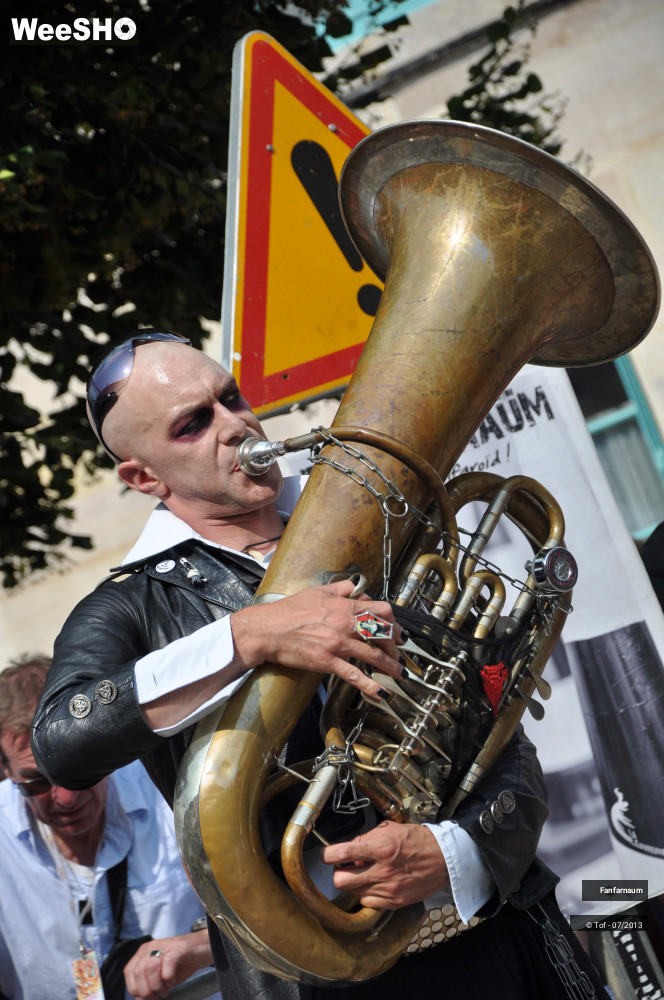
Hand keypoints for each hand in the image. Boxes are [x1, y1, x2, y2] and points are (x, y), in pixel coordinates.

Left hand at [122, 931, 211, 998]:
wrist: (204, 948)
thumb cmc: (182, 964)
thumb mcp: (161, 975)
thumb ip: (148, 983)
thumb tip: (139, 999)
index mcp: (144, 952)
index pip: (129, 972)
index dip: (135, 989)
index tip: (146, 999)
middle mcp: (151, 946)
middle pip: (137, 972)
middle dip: (145, 991)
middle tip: (157, 997)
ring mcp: (164, 945)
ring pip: (149, 968)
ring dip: (156, 986)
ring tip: (165, 990)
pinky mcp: (178, 948)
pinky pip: (167, 963)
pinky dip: (169, 977)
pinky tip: (173, 981)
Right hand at [230, 579, 404, 699]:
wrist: (268, 629)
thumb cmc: (289, 610)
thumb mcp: (317, 591)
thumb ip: (340, 589)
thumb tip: (355, 588)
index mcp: (344, 606)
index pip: (381, 610)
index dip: (394, 622)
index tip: (397, 631)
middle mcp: (344, 624)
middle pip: (383, 633)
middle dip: (395, 645)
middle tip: (398, 653)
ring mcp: (337, 644)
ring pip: (373, 655)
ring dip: (390, 666)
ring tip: (399, 673)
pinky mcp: (327, 662)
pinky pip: (353, 675)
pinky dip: (369, 686)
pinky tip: (380, 693)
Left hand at [321, 821, 449, 908]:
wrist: (444, 859)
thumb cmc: (417, 840)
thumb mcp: (390, 829)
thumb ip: (367, 839)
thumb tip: (350, 850)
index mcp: (380, 848)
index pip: (342, 853)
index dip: (327, 855)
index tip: (326, 855)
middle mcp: (382, 871)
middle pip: (341, 880)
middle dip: (338, 872)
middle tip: (344, 866)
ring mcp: (388, 889)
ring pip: (353, 892)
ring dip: (353, 883)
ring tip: (363, 873)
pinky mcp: (394, 902)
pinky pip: (368, 902)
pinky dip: (366, 893)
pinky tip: (374, 883)